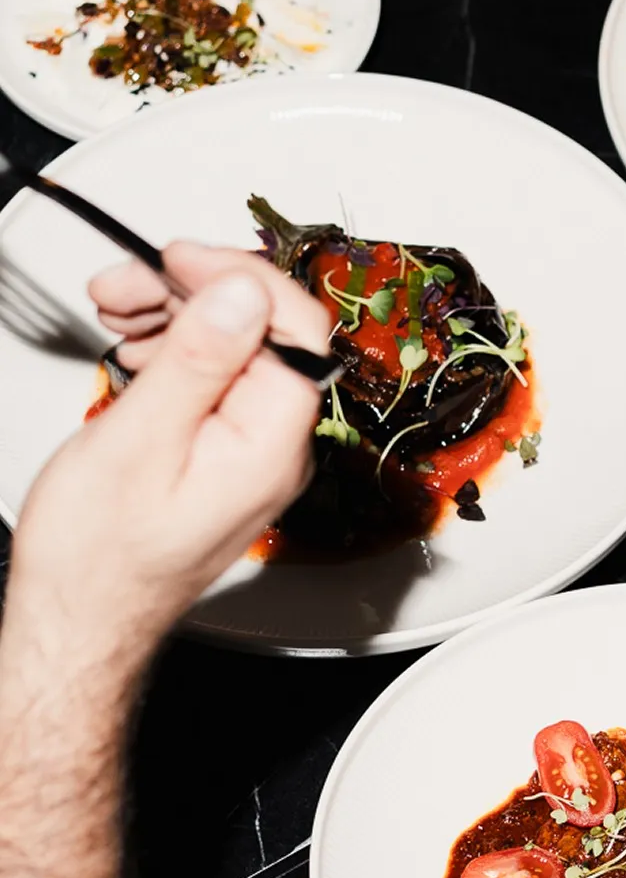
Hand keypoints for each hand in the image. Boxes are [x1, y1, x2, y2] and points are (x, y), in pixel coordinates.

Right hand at [6, 243, 328, 683]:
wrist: (77, 618)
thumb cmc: (98, 558)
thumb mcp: (139, 442)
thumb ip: (197, 362)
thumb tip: (243, 295)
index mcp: (272, 445)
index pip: (296, 328)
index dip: (237, 278)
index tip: (179, 259)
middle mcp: (275, 446)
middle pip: (261, 331)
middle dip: (192, 293)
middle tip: (126, 286)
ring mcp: (250, 449)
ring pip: (231, 348)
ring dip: (174, 315)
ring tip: (116, 312)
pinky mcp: (221, 451)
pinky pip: (213, 380)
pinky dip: (171, 350)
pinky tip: (133, 347)